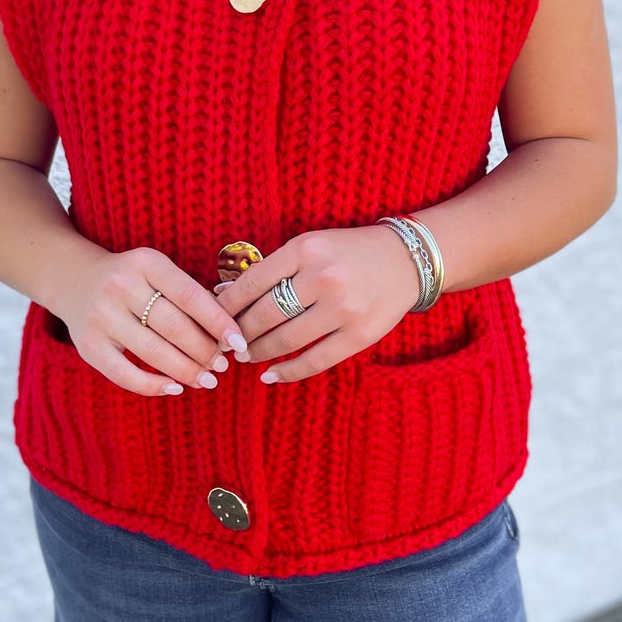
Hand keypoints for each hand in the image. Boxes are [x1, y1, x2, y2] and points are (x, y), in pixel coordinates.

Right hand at [60, 246, 247, 396]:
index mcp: (145, 262)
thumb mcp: (156, 271)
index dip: (218, 322)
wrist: (73, 279)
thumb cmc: (132, 280)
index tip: (239, 342)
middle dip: (205, 350)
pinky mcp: (88, 345)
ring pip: (153, 352)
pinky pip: (125, 374)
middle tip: (224, 365)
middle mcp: (120, 286)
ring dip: (186, 370)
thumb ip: (187, 293)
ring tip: (208, 380)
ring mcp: (101, 316)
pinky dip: (153, 386)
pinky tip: (175, 389)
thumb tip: (227, 333)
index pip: (190, 295)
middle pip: (174, 326)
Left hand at [213, 225, 421, 382]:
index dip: (227, 306)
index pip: (253, 282)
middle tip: (228, 343)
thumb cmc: (348, 252)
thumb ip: (273, 268)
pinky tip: (271, 375)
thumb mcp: (310, 246)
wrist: (406, 259)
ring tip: (247, 356)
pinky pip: (315, 360)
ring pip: (286, 339)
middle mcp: (323, 277)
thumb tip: (224, 294)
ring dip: (260, 352)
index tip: (215, 319)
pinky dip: (288, 371)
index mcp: (305, 250)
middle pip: (266, 314)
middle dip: (241, 333)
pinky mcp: (360, 335)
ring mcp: (343, 308)